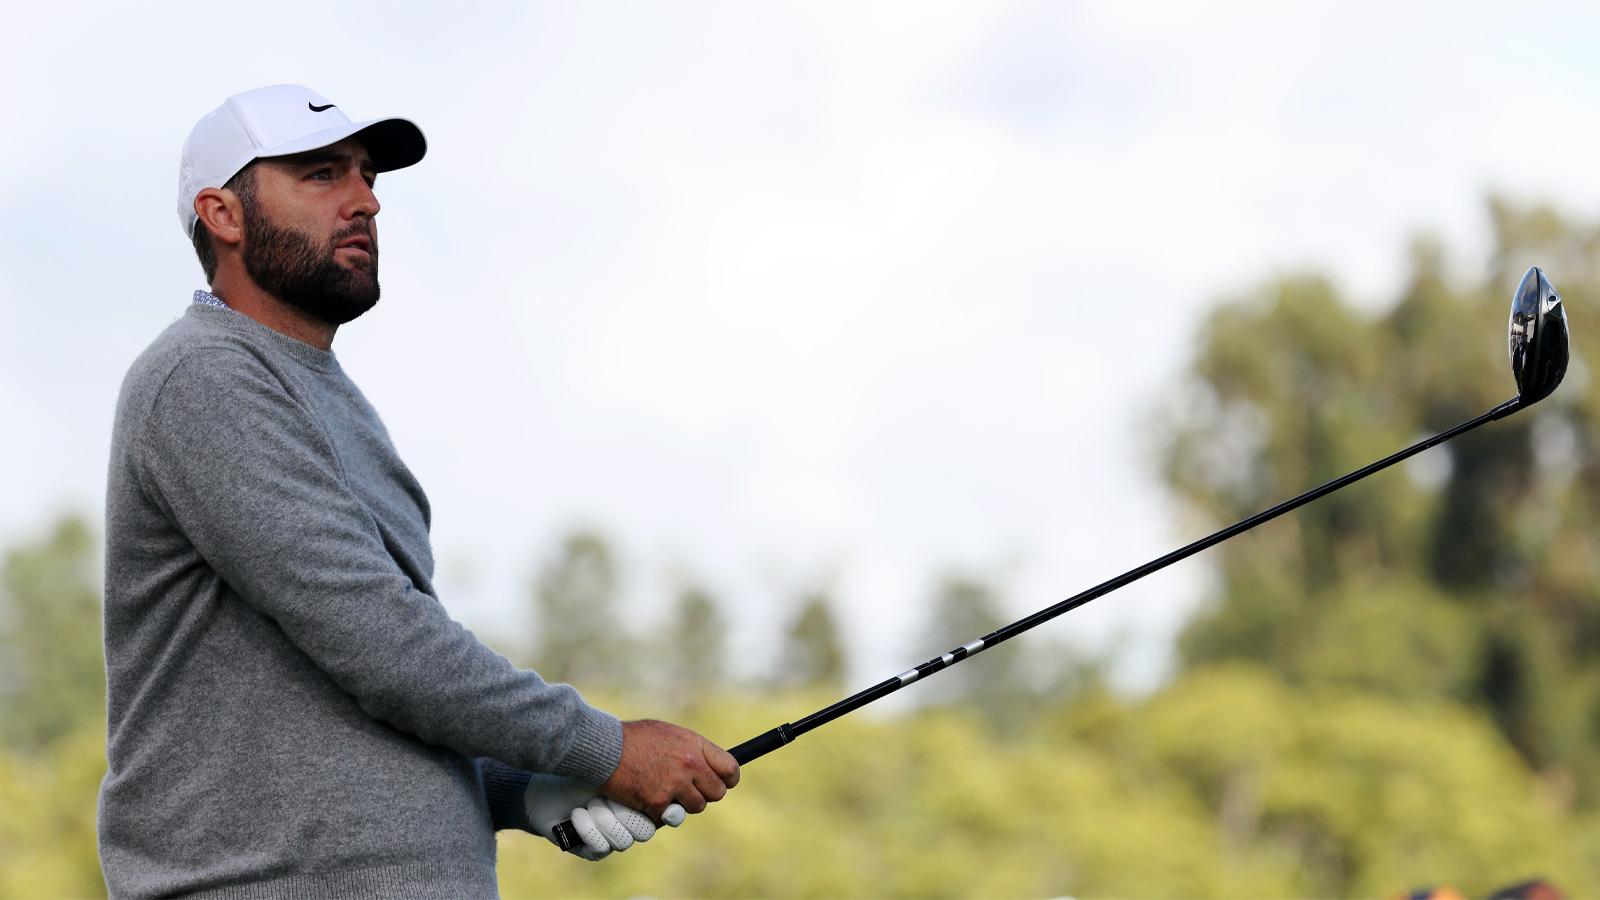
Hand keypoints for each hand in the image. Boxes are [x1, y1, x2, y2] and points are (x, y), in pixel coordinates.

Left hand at [525, 774, 682, 860]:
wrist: (549, 776)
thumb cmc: (585, 764)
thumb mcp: (618, 763)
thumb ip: (648, 769)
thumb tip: (678, 769)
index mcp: (642, 800)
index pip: (665, 815)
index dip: (665, 814)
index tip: (664, 808)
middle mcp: (629, 822)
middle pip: (646, 831)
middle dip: (626, 813)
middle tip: (609, 796)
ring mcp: (612, 837)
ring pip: (624, 841)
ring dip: (605, 819)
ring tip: (591, 801)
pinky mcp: (592, 849)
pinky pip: (601, 847)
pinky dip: (588, 828)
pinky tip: (578, 813)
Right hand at [602, 719, 739, 818]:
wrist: (605, 748)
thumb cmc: (635, 738)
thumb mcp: (670, 734)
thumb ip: (692, 749)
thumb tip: (709, 765)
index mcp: (695, 746)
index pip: (730, 768)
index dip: (729, 779)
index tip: (724, 782)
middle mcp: (690, 765)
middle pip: (717, 793)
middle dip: (705, 793)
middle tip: (689, 790)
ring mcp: (674, 785)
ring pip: (695, 807)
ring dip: (683, 803)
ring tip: (664, 790)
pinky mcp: (658, 803)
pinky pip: (669, 816)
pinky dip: (659, 812)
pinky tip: (646, 797)